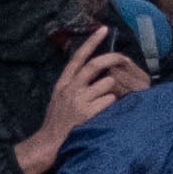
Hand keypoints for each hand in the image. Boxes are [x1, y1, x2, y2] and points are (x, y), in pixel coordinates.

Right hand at [20, 40, 147, 170]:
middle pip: (95, 65)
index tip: (103, 29)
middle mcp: (70, 88)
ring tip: (103, 104)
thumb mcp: (59, 99)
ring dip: (111, 91)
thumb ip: (75, 85)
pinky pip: (110, 100)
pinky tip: (102, 114)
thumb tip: (100, 74)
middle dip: (112, 59)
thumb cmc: (58, 122)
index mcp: (62, 83)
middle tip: (123, 58)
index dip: (92, 42)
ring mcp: (79, 99)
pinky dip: (111, 105)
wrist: (49, 144)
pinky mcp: (88, 111)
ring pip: (108, 83)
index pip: (78, 58)